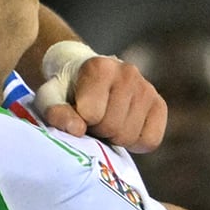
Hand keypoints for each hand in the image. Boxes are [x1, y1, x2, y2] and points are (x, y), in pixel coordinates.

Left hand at [46, 53, 165, 153]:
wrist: (87, 77)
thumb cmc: (67, 90)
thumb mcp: (50, 98)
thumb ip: (56, 112)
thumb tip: (77, 129)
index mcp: (99, 67)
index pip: (91, 115)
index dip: (81, 121)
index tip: (79, 112)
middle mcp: (127, 72)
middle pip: (113, 127)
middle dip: (98, 130)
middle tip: (93, 121)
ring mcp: (146, 88)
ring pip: (130, 136)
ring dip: (115, 137)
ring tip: (107, 121)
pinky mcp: (159, 104)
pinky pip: (150, 140)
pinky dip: (136, 143)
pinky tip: (124, 129)